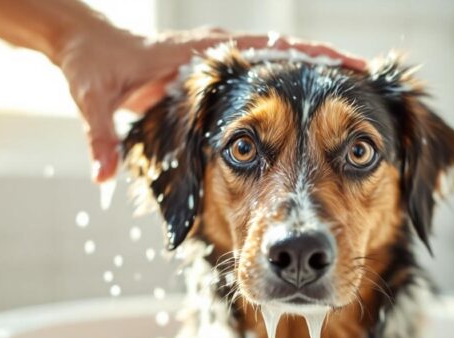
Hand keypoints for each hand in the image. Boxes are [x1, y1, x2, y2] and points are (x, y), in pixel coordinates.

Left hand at [54, 26, 364, 181]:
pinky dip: (290, 85)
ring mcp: (219, 60)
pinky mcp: (217, 68)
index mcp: (197, 55)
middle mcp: (215, 50)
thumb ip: (102, 137)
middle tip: (369, 78)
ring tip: (349, 96)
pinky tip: (307, 108)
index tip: (354, 67)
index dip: (312, 58)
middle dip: (326, 64)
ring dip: (311, 74)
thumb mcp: (95, 98)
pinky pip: (264, 75)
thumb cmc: (92, 66)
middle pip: (284, 52)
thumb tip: (104, 177)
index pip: (267, 49)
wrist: (84, 45)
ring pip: (278, 60)